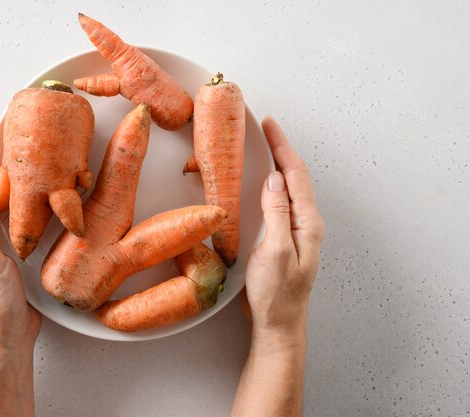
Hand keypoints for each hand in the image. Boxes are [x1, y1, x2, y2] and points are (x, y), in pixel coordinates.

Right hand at [244, 116, 324, 346]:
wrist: (278, 324)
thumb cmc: (277, 294)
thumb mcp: (274, 252)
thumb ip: (277, 213)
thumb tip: (274, 178)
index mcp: (308, 222)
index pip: (295, 175)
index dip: (282, 147)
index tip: (269, 124)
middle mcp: (306, 222)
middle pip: (295, 177)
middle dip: (281, 149)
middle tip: (264, 129)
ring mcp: (296, 230)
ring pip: (288, 188)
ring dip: (277, 164)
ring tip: (263, 146)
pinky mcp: (285, 237)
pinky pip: (280, 202)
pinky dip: (271, 184)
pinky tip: (261, 182)